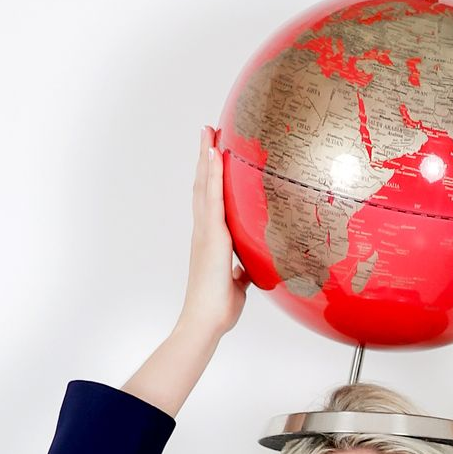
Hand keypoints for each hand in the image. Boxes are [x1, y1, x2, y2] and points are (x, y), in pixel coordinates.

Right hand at [179, 125, 249, 339]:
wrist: (206, 320)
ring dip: (206, 157)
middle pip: (204, 186)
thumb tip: (248, 270)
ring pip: (205, 186)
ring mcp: (206, 231)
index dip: (210, 177)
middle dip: (205, 158)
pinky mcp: (211, 235)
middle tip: (207, 133)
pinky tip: (214, 155)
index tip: (213, 155)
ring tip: (208, 133)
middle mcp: (206, 231)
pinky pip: (213, 198)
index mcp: (212, 240)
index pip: (211, 201)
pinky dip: (212, 174)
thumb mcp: (238, 283)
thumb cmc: (219, 307)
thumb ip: (242, 272)